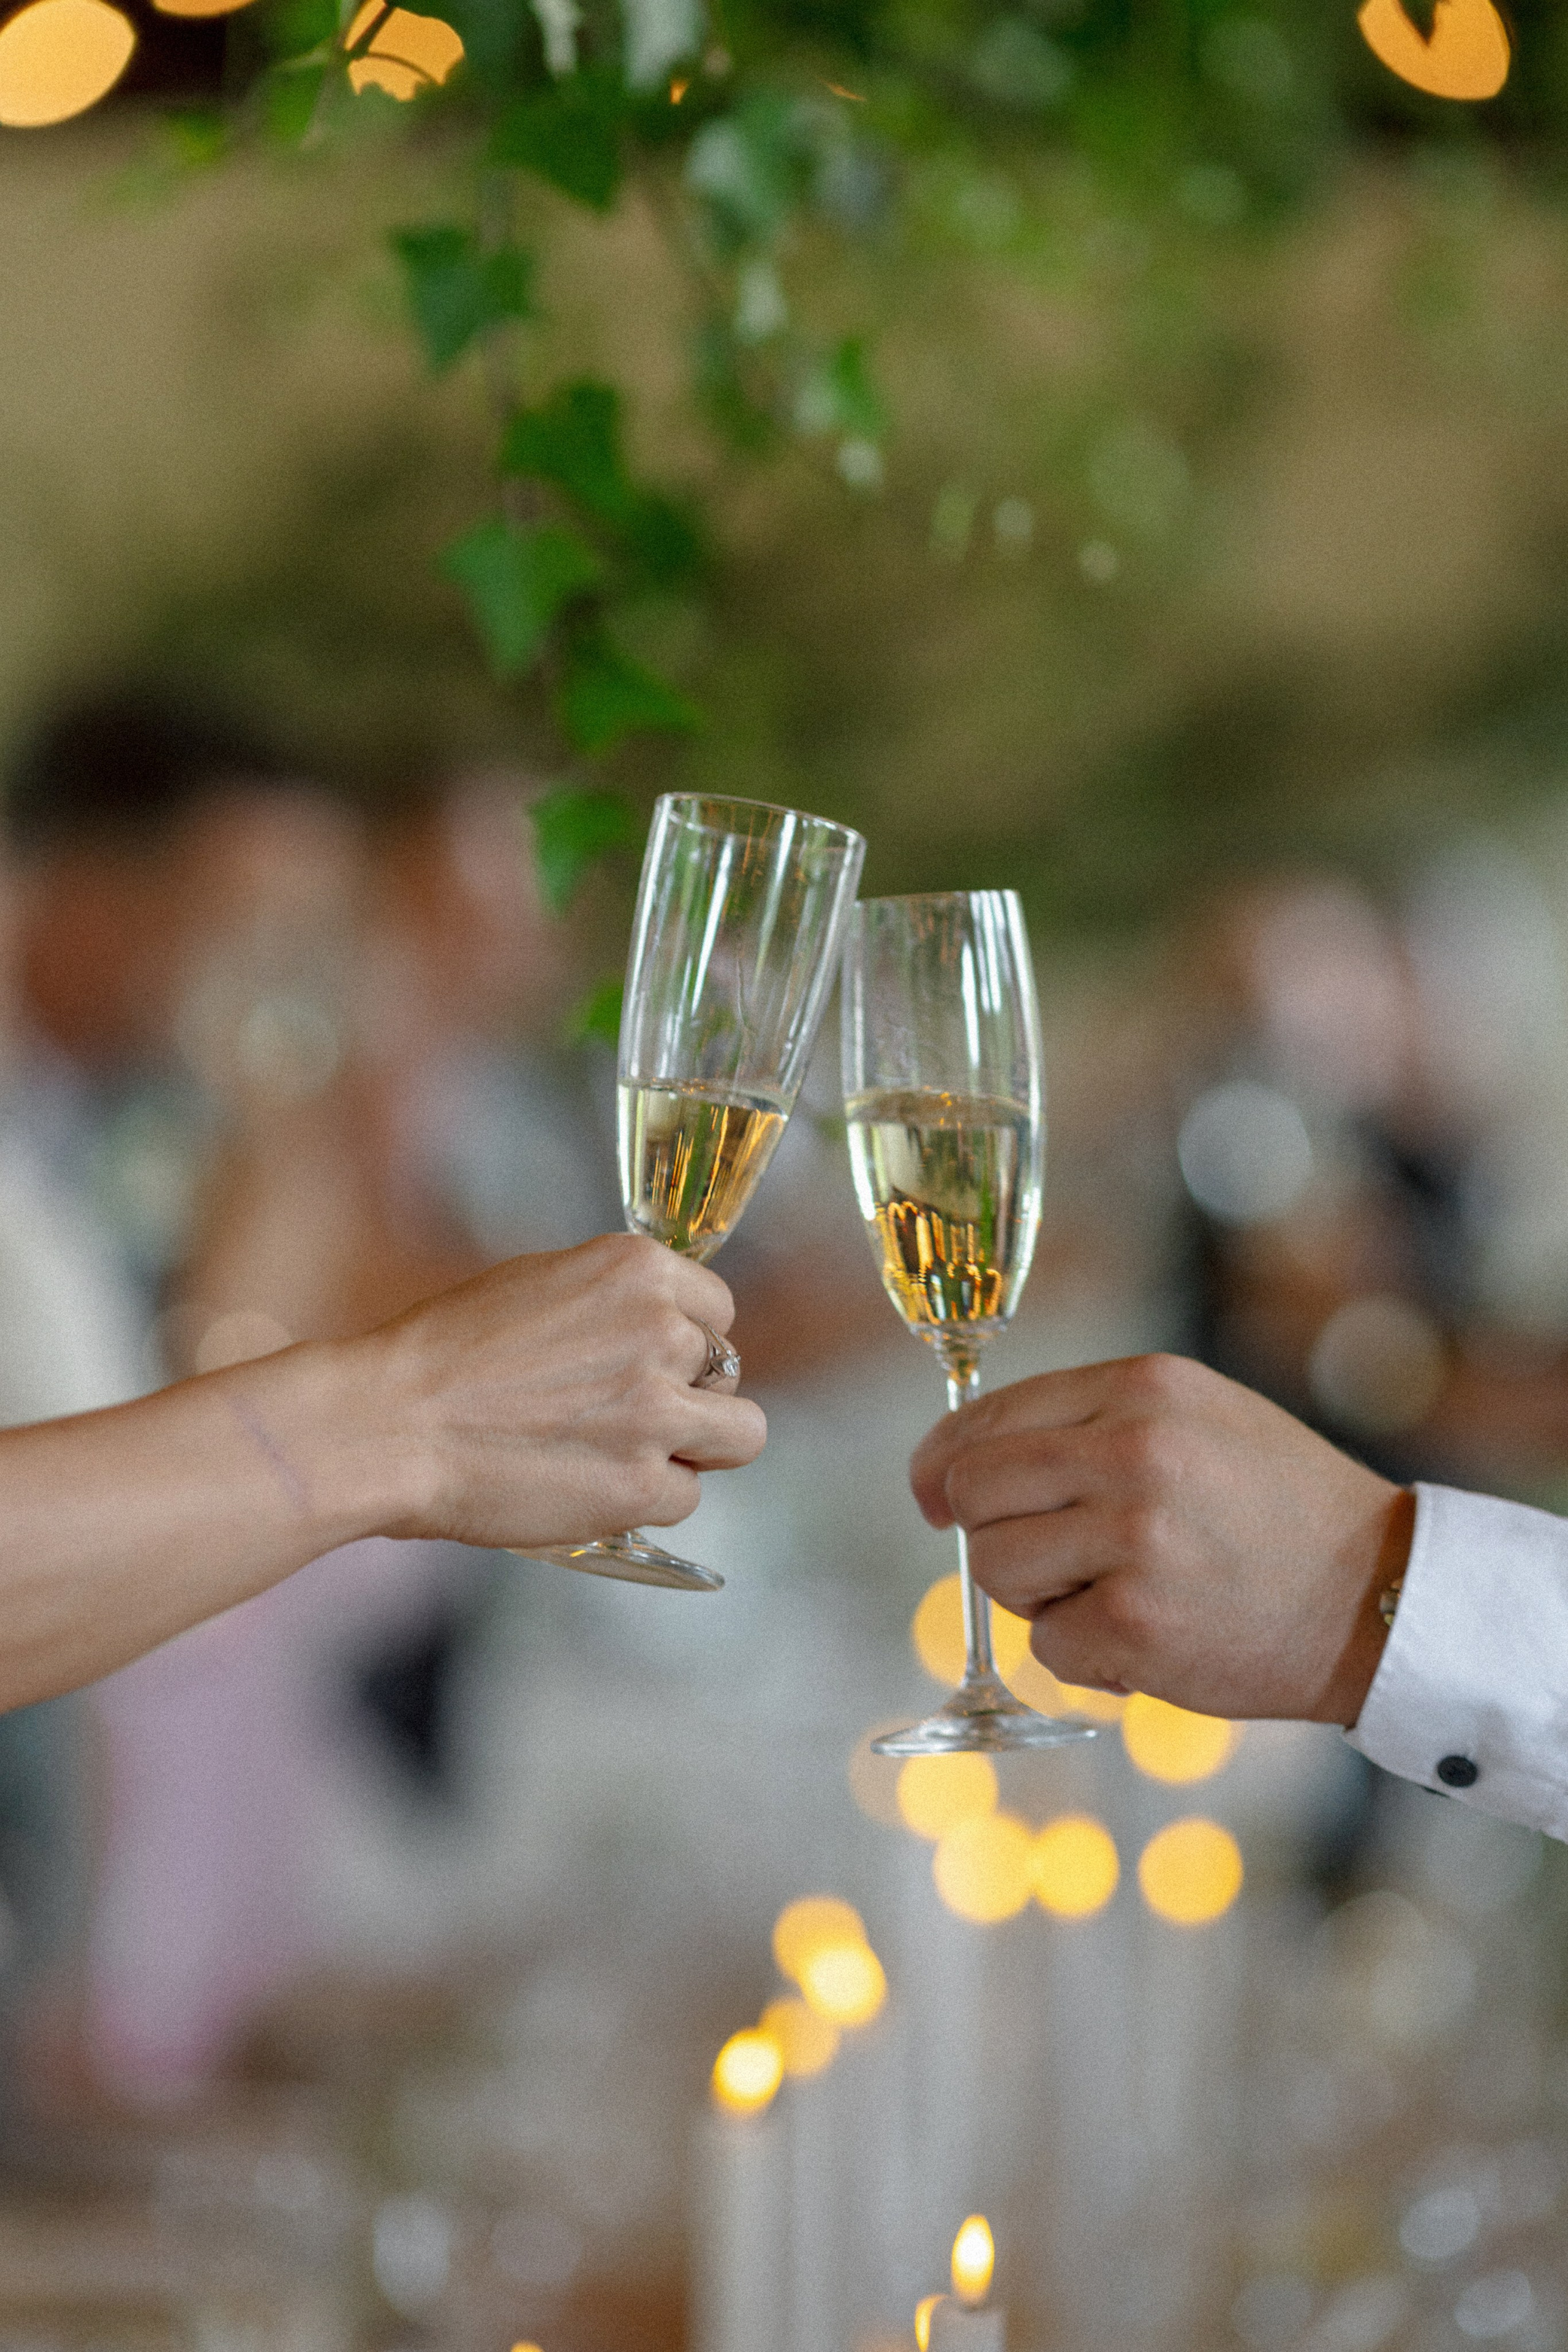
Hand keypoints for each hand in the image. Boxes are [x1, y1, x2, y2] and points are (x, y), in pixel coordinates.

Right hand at [362, 1232, 766, 1549]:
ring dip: (694, 1449)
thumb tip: (656, 1328)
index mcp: (638, 1270)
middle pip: (730, 1371)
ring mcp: (658, 1411)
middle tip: (630, 1416)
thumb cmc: (444, 1354)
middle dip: (691, 1395)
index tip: (650, 1364)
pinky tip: (589, 1488)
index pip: (717, 1309)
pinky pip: (687, 1497)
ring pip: (740, 1435)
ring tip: (630, 1456)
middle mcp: (663, 1332)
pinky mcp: (643, 1485)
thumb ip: (613, 1303)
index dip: (686, 1342)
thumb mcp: (540, 1285)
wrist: (389, 1424)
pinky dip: (647, 1501)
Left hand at [909, 1353, 1412, 1724]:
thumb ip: (1089, 1425)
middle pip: (972, 1493)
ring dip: (1039, 1596)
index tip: (932, 1493)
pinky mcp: (1136, 1624)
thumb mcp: (1195, 1420)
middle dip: (991, 1532)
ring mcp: (1133, 1538)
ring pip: (996, 1569)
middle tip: (1048, 1558)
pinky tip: (1148, 1637)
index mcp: (1143, 1389)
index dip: (943, 1462)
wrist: (1380, 1596)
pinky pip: (1047, 1644)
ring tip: (1116, 1592)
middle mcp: (1132, 1451)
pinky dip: (1085, 1654)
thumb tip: (959, 1464)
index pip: (988, 1418)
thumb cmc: (1277, 1509)